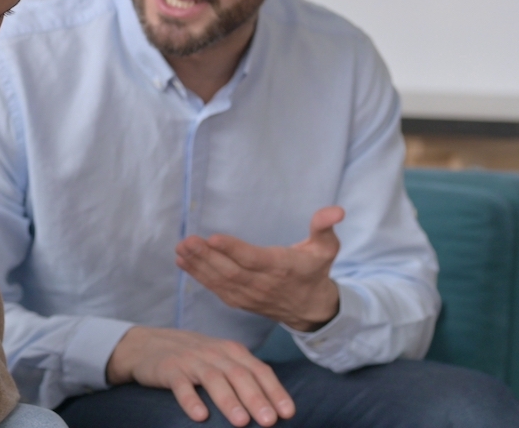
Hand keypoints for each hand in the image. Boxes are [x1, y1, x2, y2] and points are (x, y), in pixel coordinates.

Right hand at [106, 326, 293, 426]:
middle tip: (269, 421)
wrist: (148, 344)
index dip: (275, 391)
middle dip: (256, 399)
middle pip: (239, 375)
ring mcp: (191, 360)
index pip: (259, 370)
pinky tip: (200, 416)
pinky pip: (181, 385)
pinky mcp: (170, 369)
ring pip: (214, 380)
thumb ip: (243, 375)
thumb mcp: (221, 360)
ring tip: (241, 422)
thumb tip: (273, 406)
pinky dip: (191, 400)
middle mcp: (215, 353)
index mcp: (232, 351)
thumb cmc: (194, 358)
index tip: (288, 413)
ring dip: (229, 401)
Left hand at [176, 207, 344, 331]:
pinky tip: (183, 262)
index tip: (213, 238)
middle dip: (207, 257)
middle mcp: (262, 284)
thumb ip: (325, 227)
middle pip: (231, 271)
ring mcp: (248, 295)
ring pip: (220, 281)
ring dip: (198, 265)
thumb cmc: (315, 270)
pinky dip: (198, 276)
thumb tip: (336, 210)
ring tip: (181, 249)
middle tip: (187, 241)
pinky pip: (216, 288)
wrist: (310, 308)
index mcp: (281, 268)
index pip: (254, 259)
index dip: (233, 250)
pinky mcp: (239, 300)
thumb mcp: (326, 248)